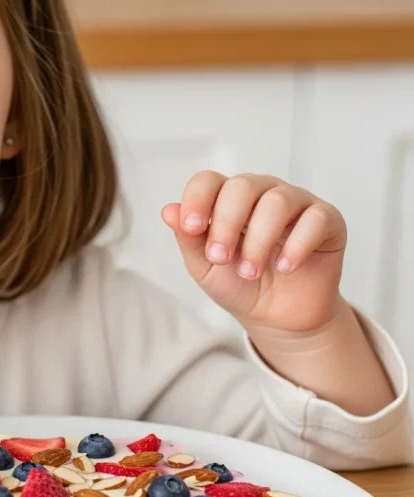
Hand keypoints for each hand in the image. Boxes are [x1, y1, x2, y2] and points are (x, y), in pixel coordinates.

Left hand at [161, 171, 347, 333]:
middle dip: (226, 223)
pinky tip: (284, 267)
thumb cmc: (238, 284)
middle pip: (242, 185)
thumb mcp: (205, 266)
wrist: (277, 316)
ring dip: (258, 241)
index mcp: (227, 199)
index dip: (197, 199)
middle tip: (221, 257)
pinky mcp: (327, 220)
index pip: (209, 180)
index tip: (191, 227)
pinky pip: (315, 219)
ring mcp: (296, 202)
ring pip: (277, 201)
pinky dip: (297, 245)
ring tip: (249, 271)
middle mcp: (262, 193)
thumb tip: (168, 211)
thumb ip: (188, 238)